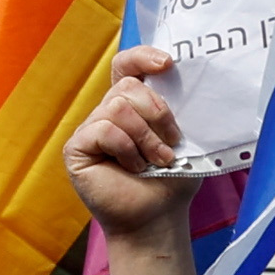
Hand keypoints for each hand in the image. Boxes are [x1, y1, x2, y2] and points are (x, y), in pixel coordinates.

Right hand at [64, 51, 198, 274]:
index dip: (142, 57)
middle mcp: (107, 113)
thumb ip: (180, 109)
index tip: (168, 64)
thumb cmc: (172, 181)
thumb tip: (197, 81)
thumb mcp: (183, 139)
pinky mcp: (76, 148)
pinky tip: (133, 168)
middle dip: (157, 111)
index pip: (126, 65)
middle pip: (127, 85)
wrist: (158, 218)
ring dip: (145, 137)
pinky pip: (104, 129)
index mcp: (131, 106)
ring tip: (156, 161)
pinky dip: (126, 149)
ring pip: (117, 106)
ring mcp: (89, 130)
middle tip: (172, 141)